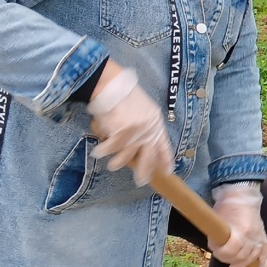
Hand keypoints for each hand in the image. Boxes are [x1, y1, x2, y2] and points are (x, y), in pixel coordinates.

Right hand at [88, 66, 172, 185]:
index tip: (168, 171)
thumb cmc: (124, 95)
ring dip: (118, 162)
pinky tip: (98, 152)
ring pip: (128, 155)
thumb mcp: (143, 108)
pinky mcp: (122, 133)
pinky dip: (103, 150)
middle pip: (148, 156)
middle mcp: (148, 129)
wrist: (111, 84)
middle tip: (141, 182)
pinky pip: (111, 148)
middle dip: (145, 170)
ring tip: (113, 166)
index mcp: (156, 122)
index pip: (164, 144)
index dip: (166, 158)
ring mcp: (136, 132)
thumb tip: (139, 143)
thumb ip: (145, 125)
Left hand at [210, 183, 266, 266]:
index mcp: (240, 231)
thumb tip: (216, 249)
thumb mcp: (218, 221)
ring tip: (232, 263)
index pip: (230, 251)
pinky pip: (266, 252)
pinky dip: (263, 262)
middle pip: (241, 256)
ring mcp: (259, 237)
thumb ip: (217, 236)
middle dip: (228, 258)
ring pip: (252, 257)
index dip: (220, 253)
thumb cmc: (227, 207)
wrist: (242, 196)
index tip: (215, 250)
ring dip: (241, 263)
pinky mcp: (263, 236)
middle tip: (221, 254)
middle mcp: (252, 236)